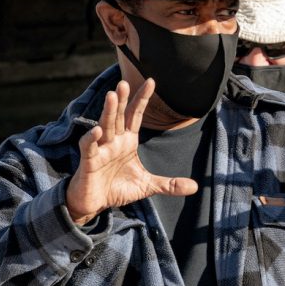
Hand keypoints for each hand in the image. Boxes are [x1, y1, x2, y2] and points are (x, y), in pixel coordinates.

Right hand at [65, 79, 197, 225]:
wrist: (95, 204)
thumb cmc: (117, 188)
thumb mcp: (147, 186)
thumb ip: (169, 184)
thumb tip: (195, 186)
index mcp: (127, 141)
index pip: (135, 115)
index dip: (142, 98)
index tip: (151, 81)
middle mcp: (113, 141)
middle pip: (119, 116)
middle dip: (122, 100)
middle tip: (125, 82)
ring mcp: (100, 150)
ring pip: (104, 126)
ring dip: (108, 112)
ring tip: (112, 96)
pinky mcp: (88, 162)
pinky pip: (89, 147)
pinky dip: (91, 139)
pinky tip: (97, 131)